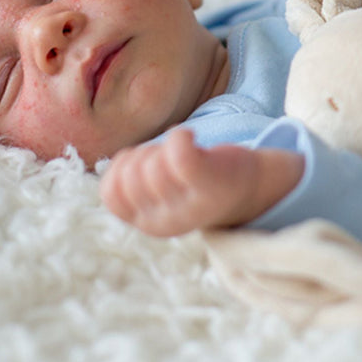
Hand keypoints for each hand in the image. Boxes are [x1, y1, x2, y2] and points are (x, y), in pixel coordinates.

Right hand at [100, 129, 304, 236]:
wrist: (254, 185)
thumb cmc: (199, 179)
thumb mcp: (158, 191)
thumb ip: (130, 183)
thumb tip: (106, 162)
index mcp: (149, 225)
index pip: (110, 194)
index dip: (122, 169)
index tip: (148, 162)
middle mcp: (167, 222)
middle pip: (130, 175)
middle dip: (145, 155)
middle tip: (170, 157)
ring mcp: (189, 205)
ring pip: (150, 164)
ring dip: (164, 146)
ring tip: (185, 152)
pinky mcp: (211, 184)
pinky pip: (177, 153)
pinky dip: (179, 137)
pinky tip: (191, 139)